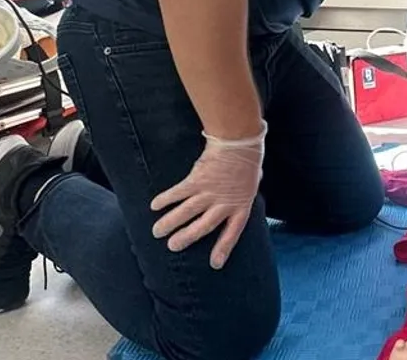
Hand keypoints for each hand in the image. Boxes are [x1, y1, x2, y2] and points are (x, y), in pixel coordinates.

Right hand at [150, 123, 265, 269]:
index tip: (215, 264)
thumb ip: (242, 195)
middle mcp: (223, 204)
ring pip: (186, 212)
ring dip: (170, 223)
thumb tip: (238, 197)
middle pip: (203, 227)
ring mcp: (209, 193)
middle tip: (172, 247)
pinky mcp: (196, 180)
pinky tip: (154, 206)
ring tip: (157, 232)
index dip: (224, 248)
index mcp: (240, 206)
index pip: (232, 233)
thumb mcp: (252, 183)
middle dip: (186, 238)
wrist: (239, 142)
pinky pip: (178, 193)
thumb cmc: (248, 161)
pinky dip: (165, 199)